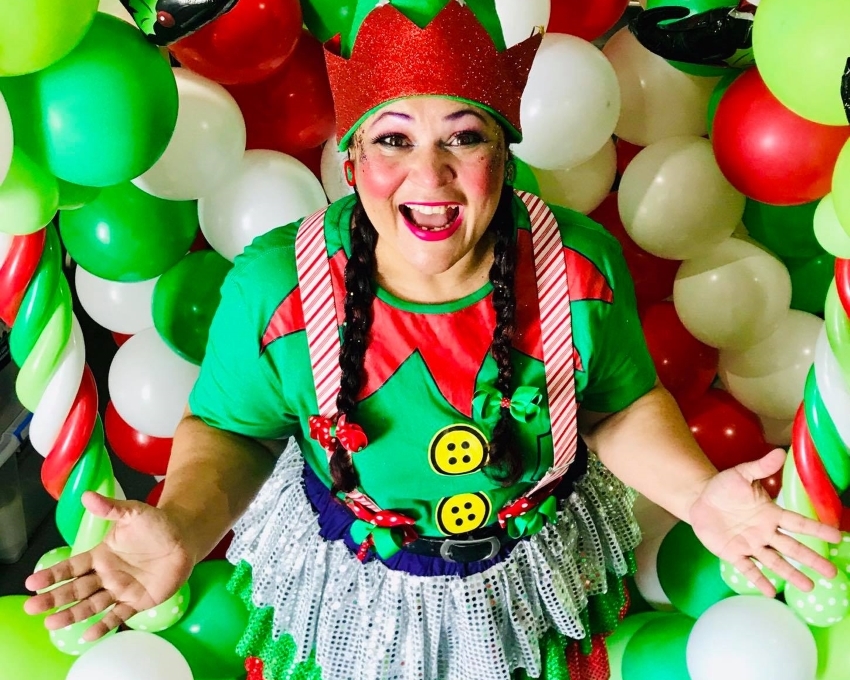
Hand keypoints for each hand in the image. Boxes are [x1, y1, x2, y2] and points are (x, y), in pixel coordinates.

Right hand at [24, 491, 194, 640]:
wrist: (184, 538)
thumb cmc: (157, 524)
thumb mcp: (133, 513)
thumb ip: (111, 509)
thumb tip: (87, 495)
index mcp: (101, 555)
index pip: (72, 566)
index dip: (53, 574)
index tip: (32, 582)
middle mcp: (106, 575)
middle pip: (76, 589)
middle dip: (54, 598)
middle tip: (32, 606)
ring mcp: (121, 590)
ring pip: (91, 605)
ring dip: (72, 614)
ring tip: (51, 623)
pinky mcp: (138, 601)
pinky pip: (118, 616)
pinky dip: (104, 626)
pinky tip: (87, 636)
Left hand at [689, 448, 840, 596]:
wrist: (699, 500)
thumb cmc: (723, 487)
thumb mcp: (741, 474)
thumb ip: (760, 467)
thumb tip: (779, 451)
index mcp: (770, 513)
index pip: (797, 523)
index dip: (816, 530)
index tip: (837, 537)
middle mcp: (764, 532)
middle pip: (792, 547)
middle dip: (811, 559)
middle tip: (832, 573)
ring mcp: (750, 545)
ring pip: (774, 562)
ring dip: (791, 574)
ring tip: (809, 587)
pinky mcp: (733, 554)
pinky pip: (748, 569)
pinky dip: (758, 580)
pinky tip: (769, 592)